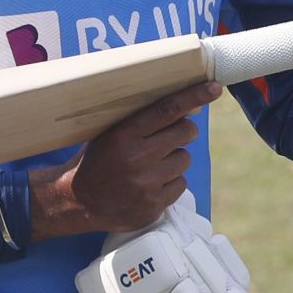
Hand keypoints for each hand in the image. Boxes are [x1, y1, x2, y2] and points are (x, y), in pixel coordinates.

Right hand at [32, 81, 219, 238]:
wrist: (78, 202)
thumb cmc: (97, 162)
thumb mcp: (109, 134)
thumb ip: (141, 122)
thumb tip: (184, 108)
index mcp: (123, 135)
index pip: (167, 109)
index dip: (194, 96)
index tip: (214, 87)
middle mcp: (137, 157)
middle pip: (184, 132)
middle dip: (184, 130)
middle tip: (171, 136)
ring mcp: (147, 183)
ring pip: (184, 159)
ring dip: (175, 159)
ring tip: (152, 166)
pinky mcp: (154, 205)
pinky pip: (180, 185)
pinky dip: (171, 183)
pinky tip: (151, 185)